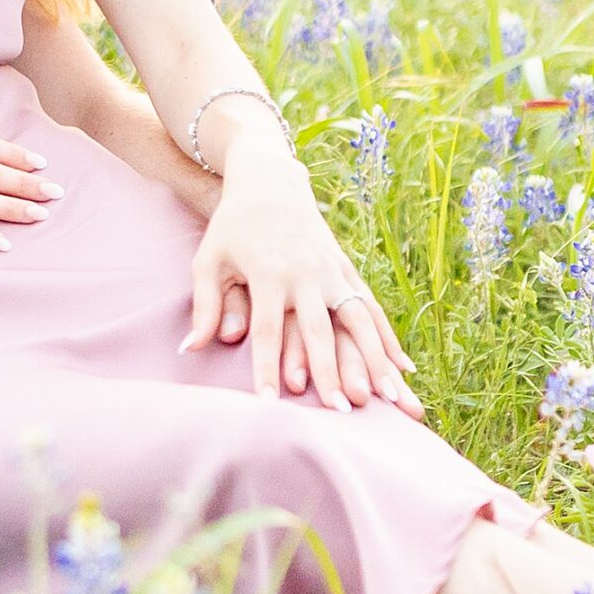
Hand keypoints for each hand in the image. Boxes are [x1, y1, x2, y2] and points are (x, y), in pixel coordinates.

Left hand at [177, 140, 420, 415]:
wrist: (270, 181)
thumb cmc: (232, 227)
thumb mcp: (209, 260)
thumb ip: (204, 305)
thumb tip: (190, 349)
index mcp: (268, 273)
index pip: (267, 330)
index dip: (266, 367)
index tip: (268, 404)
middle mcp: (305, 274)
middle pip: (319, 331)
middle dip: (330, 372)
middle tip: (339, 412)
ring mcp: (331, 271)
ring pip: (357, 321)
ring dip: (374, 360)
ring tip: (389, 399)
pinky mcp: (346, 269)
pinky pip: (371, 308)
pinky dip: (388, 339)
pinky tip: (403, 369)